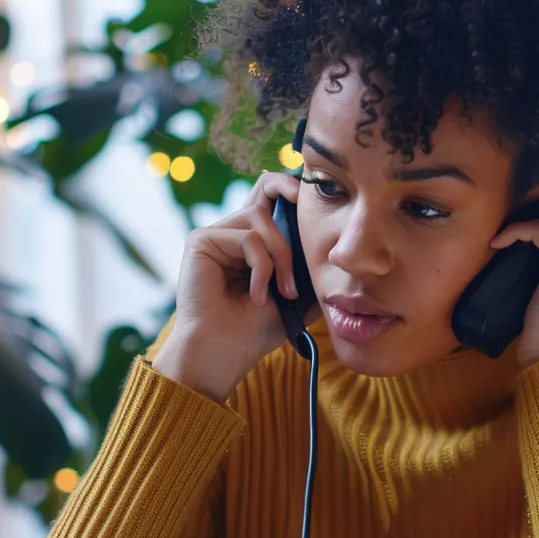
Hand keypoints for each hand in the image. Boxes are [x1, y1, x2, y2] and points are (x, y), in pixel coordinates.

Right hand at [153, 172, 303, 403]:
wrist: (225, 352)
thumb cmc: (256, 329)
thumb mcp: (297, 295)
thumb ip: (311, 267)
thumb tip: (337, 245)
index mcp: (251, 238)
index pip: (270, 194)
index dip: (289, 185)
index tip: (309, 193)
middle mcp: (231, 230)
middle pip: (266, 190)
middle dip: (293, 226)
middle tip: (304, 246)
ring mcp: (215, 234)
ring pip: (261, 218)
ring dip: (281, 257)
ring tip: (282, 292)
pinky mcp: (201, 241)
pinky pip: (247, 238)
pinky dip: (262, 268)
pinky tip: (258, 296)